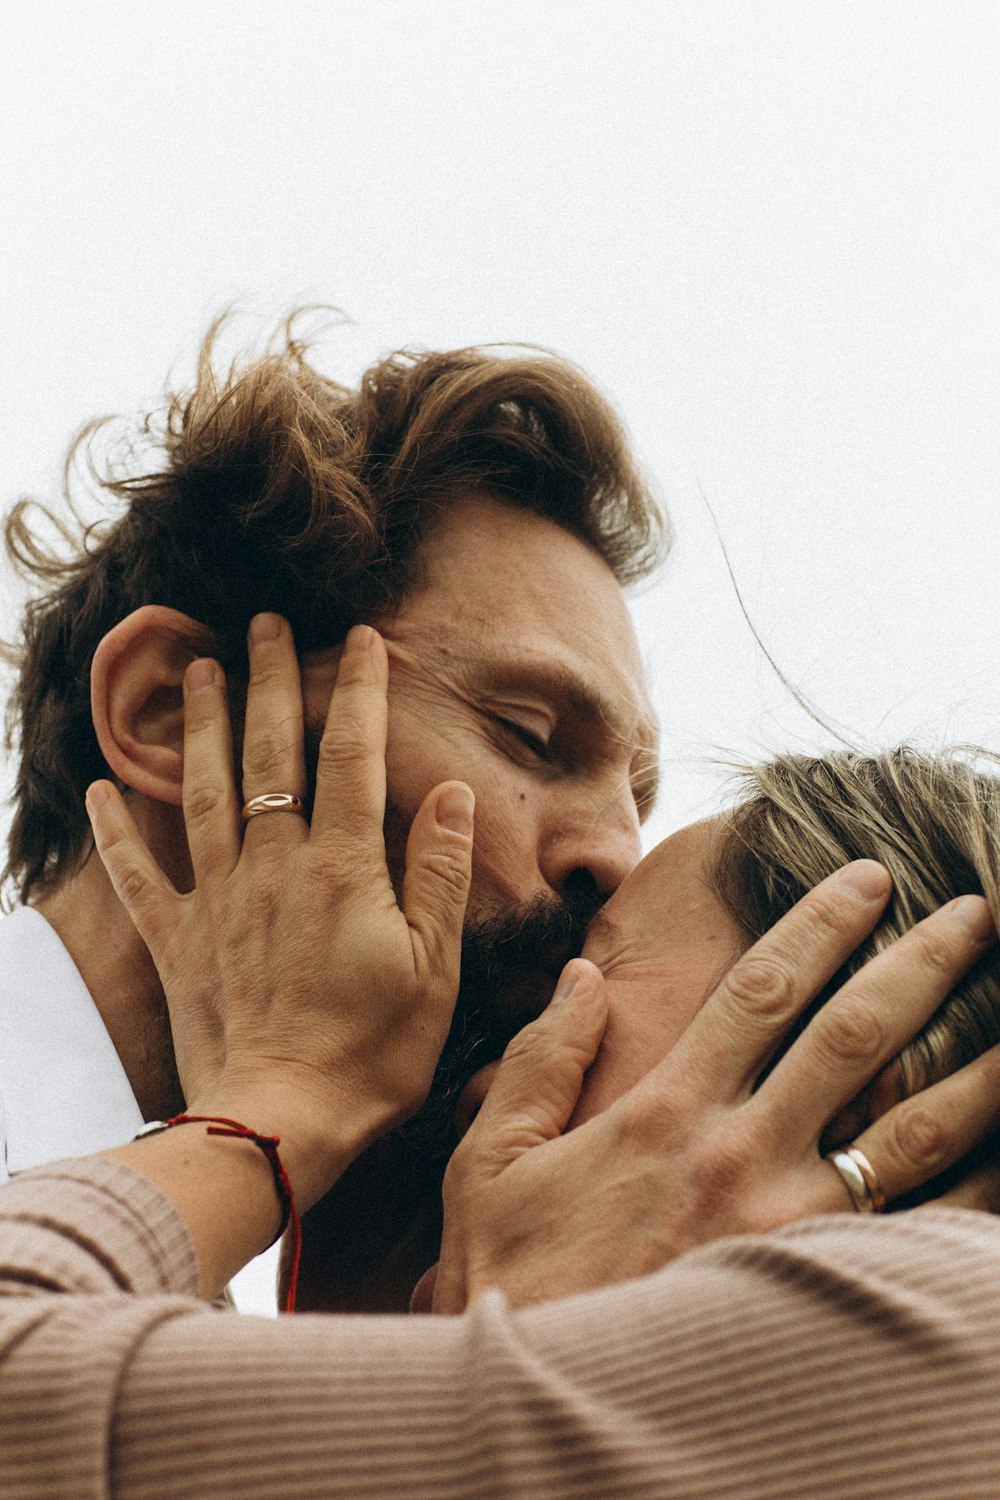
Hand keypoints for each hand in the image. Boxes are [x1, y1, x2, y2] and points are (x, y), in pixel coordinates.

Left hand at [87, 614, 474, 1209]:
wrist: (279, 1126)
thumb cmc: (371, 1055)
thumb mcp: (433, 969)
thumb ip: (439, 875)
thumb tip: (452, 794)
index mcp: (342, 870)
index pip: (352, 756)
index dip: (360, 692)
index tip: (363, 638)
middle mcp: (274, 867)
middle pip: (269, 755)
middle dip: (270, 682)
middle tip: (266, 623)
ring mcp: (218, 901)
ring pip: (203, 793)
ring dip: (200, 727)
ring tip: (199, 669)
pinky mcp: (178, 943)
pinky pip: (137, 876)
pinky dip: (116, 831)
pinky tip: (100, 787)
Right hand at [431, 868, 999, 1310]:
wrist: (534, 1412)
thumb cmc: (512, 1283)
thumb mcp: (493, 1160)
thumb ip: (542, 1058)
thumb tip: (582, 973)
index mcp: (666, 1109)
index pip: (763, 988)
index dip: (821, 921)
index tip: (868, 877)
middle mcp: (741, 1154)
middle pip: (852, 1036)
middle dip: (921, 964)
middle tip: (975, 912)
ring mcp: (790, 1229)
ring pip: (909, 1130)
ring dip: (975, 1065)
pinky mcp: (818, 1295)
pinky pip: (920, 1235)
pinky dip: (973, 1189)